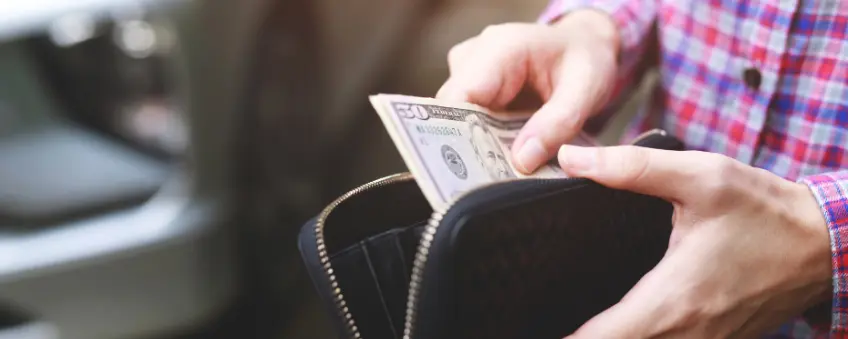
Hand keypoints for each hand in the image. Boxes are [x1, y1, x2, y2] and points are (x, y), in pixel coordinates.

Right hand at [436, 10, 620, 172]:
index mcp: (501, 48)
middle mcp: (475, 54)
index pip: (459, 95)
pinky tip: (506, 152)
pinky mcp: (471, 85)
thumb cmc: (586, 60)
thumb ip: (557, 124)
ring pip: (456, 118)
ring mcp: (468, 69)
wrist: (585, 44)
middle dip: (471, 145)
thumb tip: (522, 161)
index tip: (475, 169)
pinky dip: (484, 139)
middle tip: (497, 177)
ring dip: (478, 144)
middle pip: (452, 110)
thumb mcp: (586, 90)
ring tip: (507, 167)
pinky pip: (467, 119)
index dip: (458, 133)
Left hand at [557, 145, 832, 337]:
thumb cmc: (765, 211)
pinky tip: (615, 322)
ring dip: (604, 338)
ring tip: (568, 320)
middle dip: (577, 337)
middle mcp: (684, 333)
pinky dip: (633, 337)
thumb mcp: (701, 177)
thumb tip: (571, 159)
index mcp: (672, 300)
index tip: (531, 321)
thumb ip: (632, 167)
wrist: (824, 243)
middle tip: (538, 318)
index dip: (564, 337)